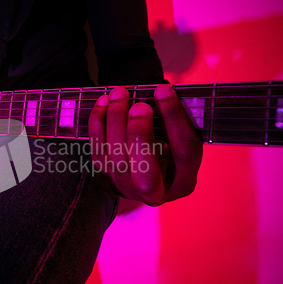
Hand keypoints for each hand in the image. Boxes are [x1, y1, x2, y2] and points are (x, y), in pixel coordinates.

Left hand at [88, 84, 202, 205]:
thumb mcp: (180, 138)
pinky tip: (103, 104)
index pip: (185, 152)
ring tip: (119, 95)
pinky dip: (98, 126)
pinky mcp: (106, 179)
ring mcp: (127, 189)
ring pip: (116, 159)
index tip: (164, 90)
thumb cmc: (169, 145)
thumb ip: (174, 122)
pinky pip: (97, 152)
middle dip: (140, 134)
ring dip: (116, 122)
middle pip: (145, 169)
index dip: (174, 119)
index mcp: (184, 183)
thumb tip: (160, 93)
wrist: (147, 168)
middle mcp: (156, 193)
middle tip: (139, 105)